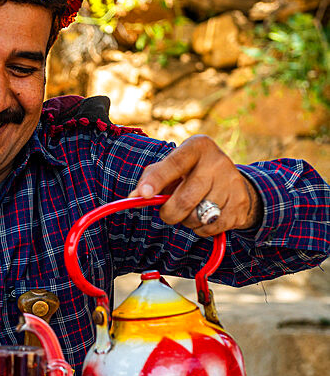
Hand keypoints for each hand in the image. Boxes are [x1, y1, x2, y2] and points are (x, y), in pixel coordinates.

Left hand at [129, 135, 262, 236]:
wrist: (232, 180)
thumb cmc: (191, 172)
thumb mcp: (174, 166)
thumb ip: (152, 178)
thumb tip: (134, 197)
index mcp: (198, 147)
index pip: (174, 164)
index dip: (157, 180)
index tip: (143, 195)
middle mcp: (218, 162)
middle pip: (186, 199)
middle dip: (169, 213)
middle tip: (167, 213)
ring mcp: (232, 183)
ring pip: (197, 217)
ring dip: (186, 221)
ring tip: (190, 210)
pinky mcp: (240, 204)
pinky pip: (211, 227)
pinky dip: (201, 228)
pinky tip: (204, 216)